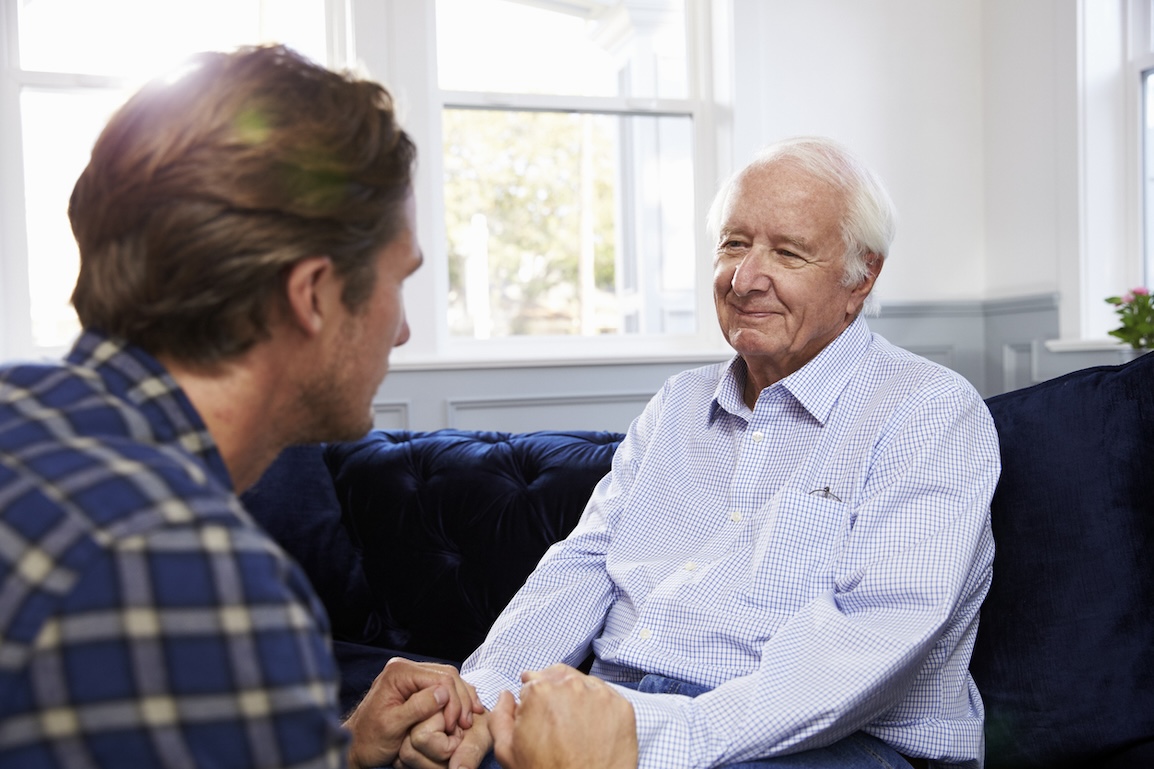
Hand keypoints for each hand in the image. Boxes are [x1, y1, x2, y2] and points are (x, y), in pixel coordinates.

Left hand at [343, 657, 483, 768]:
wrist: (356, 746)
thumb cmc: (370, 739)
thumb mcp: (393, 726)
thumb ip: (417, 707)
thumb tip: (443, 694)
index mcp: (399, 672)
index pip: (440, 678)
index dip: (454, 701)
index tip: (457, 725)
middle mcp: (405, 668)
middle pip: (447, 675)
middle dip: (460, 699)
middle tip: (467, 723)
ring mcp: (410, 676)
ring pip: (447, 680)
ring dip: (460, 700)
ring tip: (469, 719)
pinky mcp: (414, 686)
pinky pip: (441, 687)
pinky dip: (454, 700)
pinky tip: (462, 713)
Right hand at [488, 664, 637, 768]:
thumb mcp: (508, 752)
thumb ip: (500, 717)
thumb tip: (506, 696)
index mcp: (539, 691)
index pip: (532, 682)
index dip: (532, 701)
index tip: (537, 715)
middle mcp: (571, 686)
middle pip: (558, 677)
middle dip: (553, 692)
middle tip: (555, 719)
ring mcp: (600, 695)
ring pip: (583, 684)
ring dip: (576, 697)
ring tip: (574, 725)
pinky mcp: (622, 707)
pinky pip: (607, 697)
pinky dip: (598, 707)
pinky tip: (592, 728)